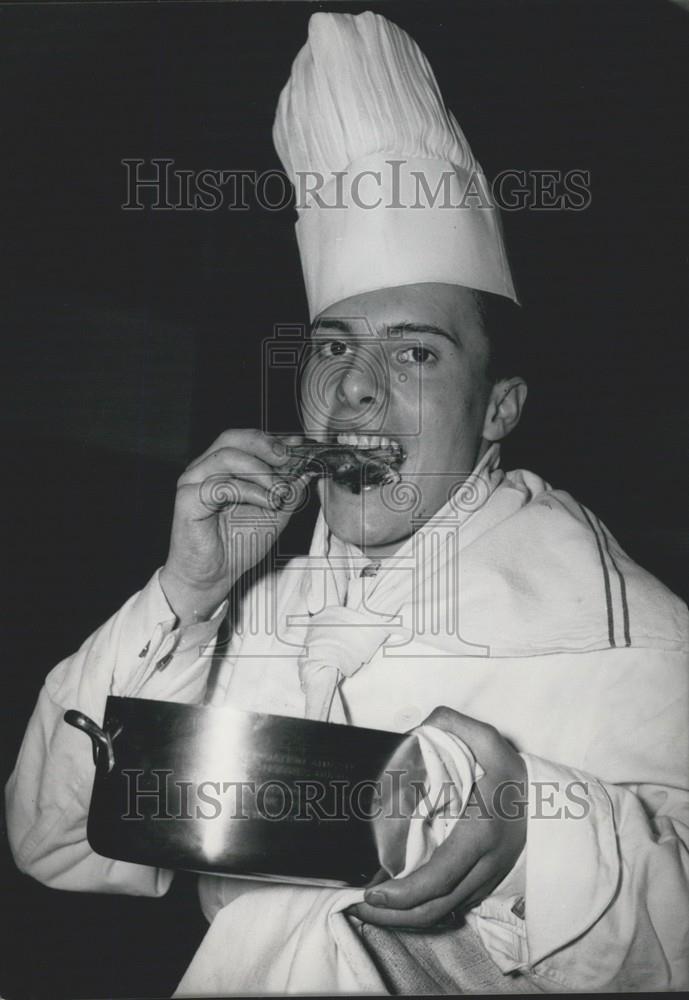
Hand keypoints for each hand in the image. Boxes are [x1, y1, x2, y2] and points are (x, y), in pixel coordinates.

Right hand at [160, 429, 309, 625]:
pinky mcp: (187, 499)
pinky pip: (220, 484)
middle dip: (264, 445)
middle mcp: (204, 469)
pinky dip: (249, 491)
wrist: (213, 577)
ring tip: (279, 492)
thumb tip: (306, 468)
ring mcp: (193, 482)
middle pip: (232, 438)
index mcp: (222, 467)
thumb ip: (288, 490)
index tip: (300, 446)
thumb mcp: (274, 514)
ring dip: (261, 472)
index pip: (245, 440)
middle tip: (288, 459)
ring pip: (227, 456)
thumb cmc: (237, 545)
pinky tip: (265, 502)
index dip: (273, 439)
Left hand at [350, 707, 526, 928]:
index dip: (405, 893)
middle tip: (360, 907)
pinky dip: (423, 911)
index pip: (440, 876)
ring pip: (442, 914)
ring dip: (405, 919)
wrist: (551, 802)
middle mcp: (484, 865)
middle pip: (436, 908)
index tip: (375, 894)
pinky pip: (451, 907)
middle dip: (394, 916)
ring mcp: (486, 880)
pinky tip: (399, 904)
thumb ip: (453, 724)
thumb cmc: (513, 773)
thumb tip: (419, 725)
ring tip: (371, 910)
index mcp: (480, 834)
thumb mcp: (489, 741)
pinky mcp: (485, 885)